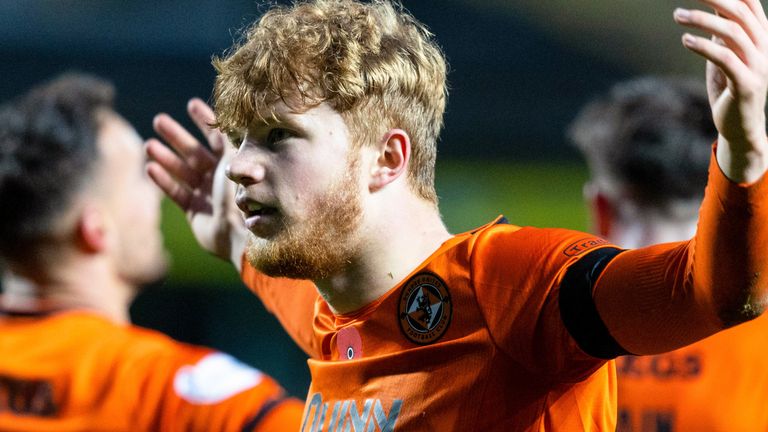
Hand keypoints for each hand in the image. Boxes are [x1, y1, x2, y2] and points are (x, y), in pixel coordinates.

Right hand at [145, 98, 247, 269]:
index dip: (204, 120)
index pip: (217, 137)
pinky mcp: (195, 212)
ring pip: (182, 172)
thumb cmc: (240, 195)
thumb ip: (231, 137)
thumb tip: (232, 111)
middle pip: (195, 152)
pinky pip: (177, 193)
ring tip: (149, 144)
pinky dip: (164, 181)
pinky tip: (150, 168)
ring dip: (166, 157)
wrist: (237, 234)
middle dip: (177, 136)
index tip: (191, 104)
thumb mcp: (237, 160)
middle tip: (158, 120)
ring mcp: (207, 195)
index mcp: (234, 164)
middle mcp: (220, 178)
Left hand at [674, 0, 767, 182]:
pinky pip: (725, 57)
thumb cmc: (730, 86)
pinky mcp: (747, 83)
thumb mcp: (726, 53)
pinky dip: (703, 46)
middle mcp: (766, 47)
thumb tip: (713, 4)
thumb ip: (723, 31)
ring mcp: (759, 65)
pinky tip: (685, 40)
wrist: (741, 126)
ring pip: (732, 32)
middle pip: (740, 12)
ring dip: (701, 20)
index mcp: (763, 36)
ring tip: (677, 14)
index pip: (750, 3)